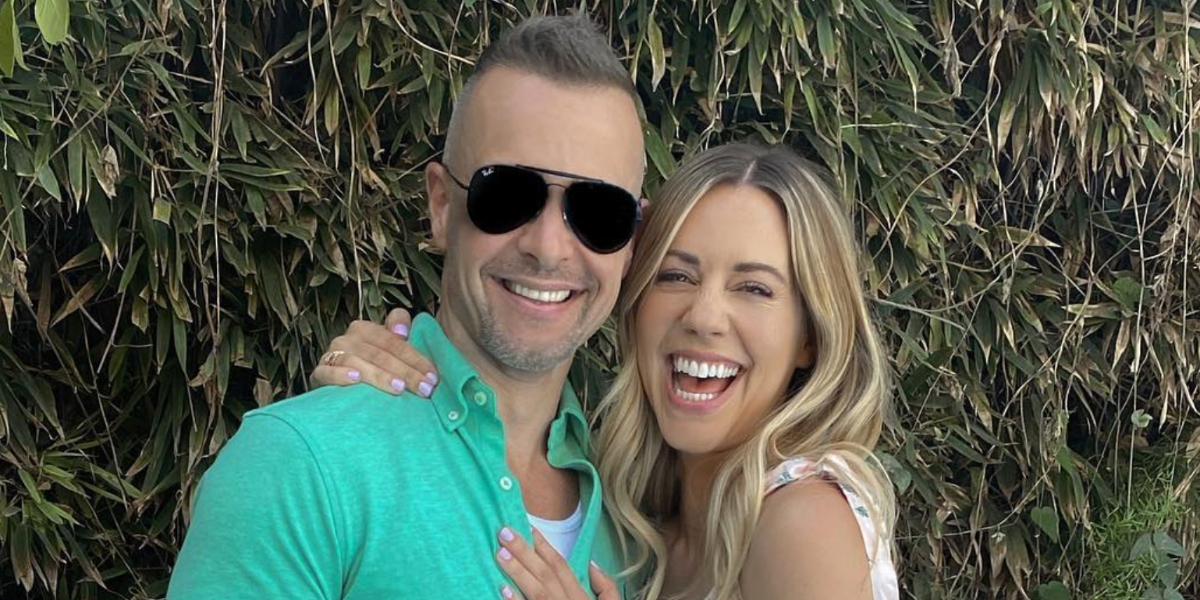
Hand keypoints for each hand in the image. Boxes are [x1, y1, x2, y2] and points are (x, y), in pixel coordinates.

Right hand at [309, 308, 439, 396]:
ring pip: (357, 362)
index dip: (416, 359)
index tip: (433, 377)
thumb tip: (403, 331)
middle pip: (380, 354)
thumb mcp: (387, 352)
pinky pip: (326, 372)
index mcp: (365, 329)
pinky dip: (340, 375)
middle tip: (423, 389)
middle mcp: (347, 339)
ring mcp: (331, 355)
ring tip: (398, 388)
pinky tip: (355, 380)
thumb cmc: (369, 368)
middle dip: (405, 372)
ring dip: (379, 375)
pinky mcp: (318, 373)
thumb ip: (399, 336)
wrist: (335, 386)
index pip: (394, 342)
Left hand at [495, 527, 618, 599]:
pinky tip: (502, 591)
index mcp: (582, 599)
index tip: (529, 529)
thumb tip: (592, 565)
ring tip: (500, 554)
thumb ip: (607, 590)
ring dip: (518, 572)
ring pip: (536, 592)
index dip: (545, 548)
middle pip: (545, 574)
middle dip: (525, 552)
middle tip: (504, 532)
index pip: (562, 567)